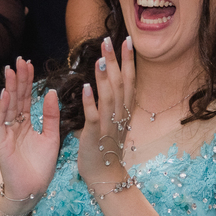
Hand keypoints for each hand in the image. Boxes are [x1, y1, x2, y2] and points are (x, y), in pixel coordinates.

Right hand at [0, 57, 59, 207]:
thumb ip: (52, 115)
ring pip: (7, 105)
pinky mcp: (0, 141)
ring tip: (11, 70)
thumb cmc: (41, 166)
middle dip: (18, 79)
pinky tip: (6, 94)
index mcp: (26, 123)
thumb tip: (51, 92)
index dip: (27, 81)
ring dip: (9, 88)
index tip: (30, 64)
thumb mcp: (52, 137)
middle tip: (20, 60)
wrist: (33, 189)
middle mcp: (15, 125)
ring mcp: (6, 132)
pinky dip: (2, 107)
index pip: (26, 97)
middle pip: (16, 97)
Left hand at [77, 36, 135, 189]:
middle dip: (115, 62)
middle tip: (109, 41)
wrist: (106, 175)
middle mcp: (119, 115)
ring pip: (108, 97)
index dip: (128, 61)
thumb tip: (104, 85)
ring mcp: (108, 125)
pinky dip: (90, 102)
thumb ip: (111, 103)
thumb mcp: (113, 121)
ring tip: (100, 58)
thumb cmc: (106, 147)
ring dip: (104, 77)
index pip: (128, 80)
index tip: (126, 41)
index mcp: (124, 110)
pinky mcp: (94, 136)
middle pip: (120, 84)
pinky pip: (93, 116)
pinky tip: (87, 87)